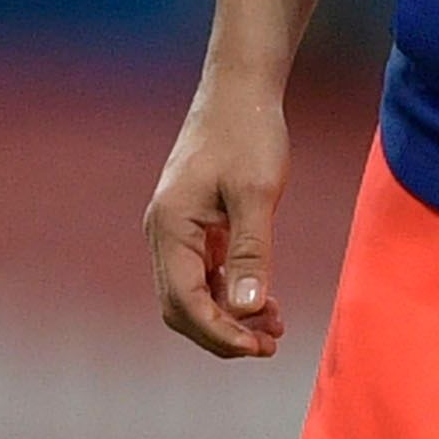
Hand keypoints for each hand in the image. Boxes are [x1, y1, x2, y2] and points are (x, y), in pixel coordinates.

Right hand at [146, 75, 290, 358]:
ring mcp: (176, 229)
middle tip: (269, 344)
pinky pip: (203, 274)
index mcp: (170, 225)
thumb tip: (248, 309)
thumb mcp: (256, 193)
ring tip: (274, 328)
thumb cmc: (248, 134)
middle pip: (181, 306)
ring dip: (229, 316)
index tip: (259, 347)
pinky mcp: (194, 225)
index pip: (184, 301)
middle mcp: (164, 231)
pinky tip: (265, 302)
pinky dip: (230, 294)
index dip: (219, 332)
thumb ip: (250, 252)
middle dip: (222, 332)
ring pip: (192, 294)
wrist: (240, 90)